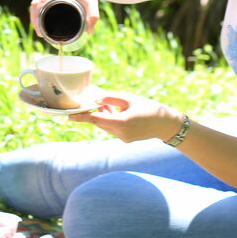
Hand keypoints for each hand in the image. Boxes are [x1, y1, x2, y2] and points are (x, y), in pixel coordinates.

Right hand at [29, 0, 99, 35]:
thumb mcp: (91, 1)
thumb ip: (93, 15)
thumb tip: (90, 32)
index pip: (41, 2)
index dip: (38, 17)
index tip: (41, 30)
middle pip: (35, 3)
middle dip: (35, 19)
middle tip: (40, 34)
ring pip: (35, 1)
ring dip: (35, 15)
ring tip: (39, 30)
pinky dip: (37, 10)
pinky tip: (39, 19)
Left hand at [69, 91, 184, 143]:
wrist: (166, 125)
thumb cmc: (150, 108)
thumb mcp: (130, 99)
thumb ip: (111, 98)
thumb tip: (95, 98)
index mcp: (122, 123)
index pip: (96, 120)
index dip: (82, 117)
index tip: (69, 116)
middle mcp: (121, 133)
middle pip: (100, 122)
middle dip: (93, 112)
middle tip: (88, 100)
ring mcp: (123, 138)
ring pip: (106, 125)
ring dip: (103, 115)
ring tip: (107, 103)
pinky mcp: (126, 139)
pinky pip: (113, 128)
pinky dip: (110, 119)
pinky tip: (114, 110)